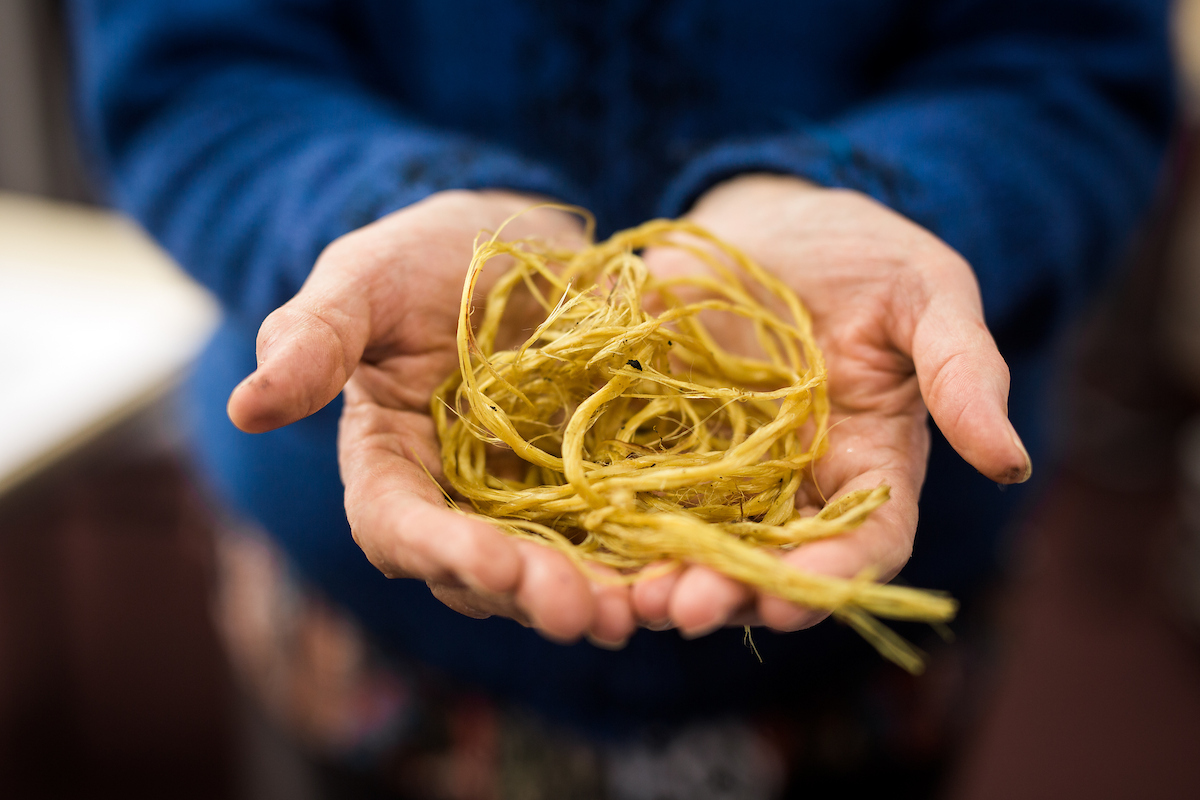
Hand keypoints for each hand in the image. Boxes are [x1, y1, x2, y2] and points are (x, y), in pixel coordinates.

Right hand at [227, 190, 636, 646]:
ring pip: (555, 570)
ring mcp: (529, 499)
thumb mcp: (365, 277)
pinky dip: (647, 559)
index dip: (440, 551)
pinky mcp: (596, 486)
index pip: (396, 525)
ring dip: (596, 598)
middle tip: (583, 613)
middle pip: (481, 573)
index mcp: (389, 461)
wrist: (521, 240)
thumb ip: (314, 337)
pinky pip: (618, 535)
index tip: (491, 565)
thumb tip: (248, 407)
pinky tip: (687, 572)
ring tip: (642, 610)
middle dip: (529, 596)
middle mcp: (457, 498)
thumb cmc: (428, 254)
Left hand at [631, 174, 1030, 636]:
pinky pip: (635, 489)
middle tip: (691, 609)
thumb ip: (962, 371)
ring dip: (669, 573)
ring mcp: (719, 466)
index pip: (865, 540)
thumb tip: (1011, 463)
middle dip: (734, 590)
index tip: (793, 597)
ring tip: (636, 598)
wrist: (766, 220)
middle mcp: (793, 482)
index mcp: (869, 461)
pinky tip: (586, 540)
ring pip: (698, 539)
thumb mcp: (924, 293)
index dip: (834, 577)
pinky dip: (616, 521)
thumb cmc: (860, 252)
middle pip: (771, 558)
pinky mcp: (654, 438)